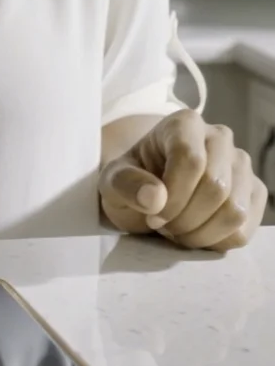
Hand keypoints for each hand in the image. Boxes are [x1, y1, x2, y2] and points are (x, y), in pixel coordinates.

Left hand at [98, 109, 266, 251]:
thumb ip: (126, 184)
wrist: (149, 193)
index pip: (191, 159)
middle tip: (163, 227)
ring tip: (178, 230)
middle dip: (185, 219)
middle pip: (216, 187)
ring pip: (234, 210)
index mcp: (184, 124)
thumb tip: (155, 198)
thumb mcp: (112, 182)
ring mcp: (241, 164)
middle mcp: (219, 137)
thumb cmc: (132, 182)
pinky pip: (245, 229)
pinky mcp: (253, 192)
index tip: (152, 216)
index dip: (173, 197)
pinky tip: (196, 233)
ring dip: (201, 234)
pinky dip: (218, 242)